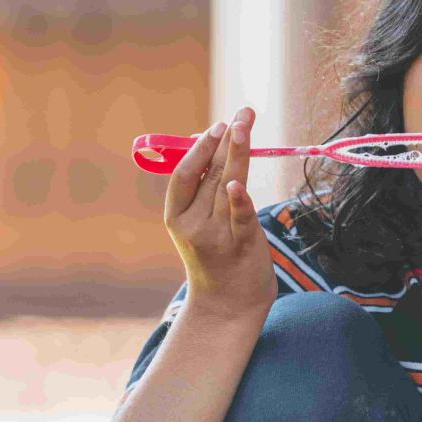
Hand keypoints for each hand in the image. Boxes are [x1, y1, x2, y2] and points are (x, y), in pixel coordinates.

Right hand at [163, 106, 276, 323]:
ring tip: (244, 126)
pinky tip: (238, 184)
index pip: (184, 174)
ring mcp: (216, 236)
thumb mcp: (197, 223)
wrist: (226, 307)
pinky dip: (239, 201)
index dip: (199, 148)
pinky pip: (240, 218)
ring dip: (237, 153)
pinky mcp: (241, 246)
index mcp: (176, 217)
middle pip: (209, 174)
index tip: (216, 126)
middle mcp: (192, 225)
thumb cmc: (214, 256)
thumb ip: (201, 188)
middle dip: (226, 140)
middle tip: (242, 114)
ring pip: (227, 186)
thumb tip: (201, 140)